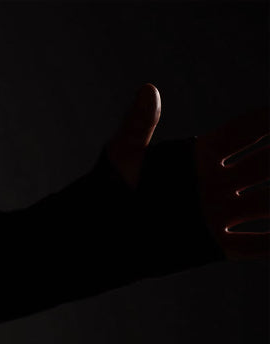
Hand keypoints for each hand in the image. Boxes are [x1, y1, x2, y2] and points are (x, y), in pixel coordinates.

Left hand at [106, 83, 268, 261]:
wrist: (99, 239)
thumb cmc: (105, 195)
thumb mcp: (122, 161)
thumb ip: (138, 128)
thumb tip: (147, 90)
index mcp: (200, 156)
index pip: (246, 131)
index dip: (269, 121)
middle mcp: (216, 182)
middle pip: (267, 164)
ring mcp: (217, 213)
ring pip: (268, 203)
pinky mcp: (211, 244)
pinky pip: (254, 244)